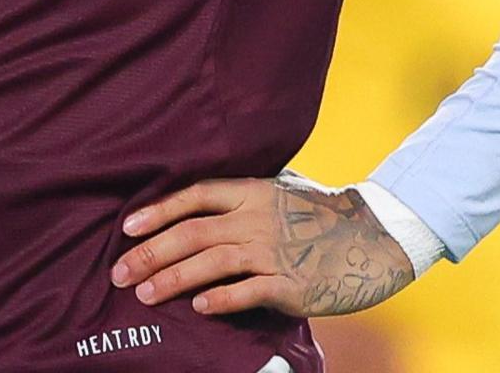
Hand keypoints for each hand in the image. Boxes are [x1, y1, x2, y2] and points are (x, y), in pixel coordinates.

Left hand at [111, 172, 416, 318]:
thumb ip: (247, 197)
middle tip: (119, 273)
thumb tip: (205, 206)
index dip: (159, 211)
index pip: (195, 196)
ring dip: (173, 279)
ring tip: (145, 295)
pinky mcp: (292, 284)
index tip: (127, 228)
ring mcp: (274, 251)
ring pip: (211, 263)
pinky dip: (221, 300)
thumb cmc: (328, 215)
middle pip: (192, 233)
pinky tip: (199, 308)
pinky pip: (248, 292)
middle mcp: (258, 219)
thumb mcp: (285, 191)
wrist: (380, 236)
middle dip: (150, 253)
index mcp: (254, 192)